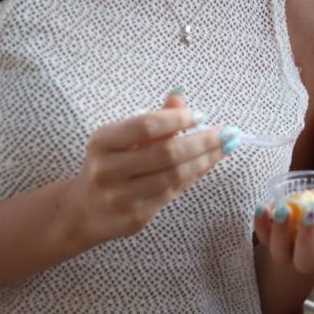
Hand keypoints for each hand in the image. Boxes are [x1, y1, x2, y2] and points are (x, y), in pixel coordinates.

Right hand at [62, 92, 231, 247]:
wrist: (84, 210)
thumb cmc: (111, 164)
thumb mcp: (123, 137)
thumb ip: (154, 118)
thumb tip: (180, 96)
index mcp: (102, 142)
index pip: (145, 126)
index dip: (176, 118)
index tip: (200, 115)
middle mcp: (107, 170)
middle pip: (166, 153)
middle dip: (203, 141)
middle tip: (228, 133)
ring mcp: (120, 198)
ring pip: (174, 176)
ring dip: (206, 160)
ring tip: (226, 147)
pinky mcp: (135, 218)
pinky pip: (173, 193)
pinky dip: (195, 176)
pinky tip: (209, 163)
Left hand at [255, 181, 313, 280]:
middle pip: (306, 261)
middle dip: (307, 238)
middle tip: (312, 212)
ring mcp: (291, 253)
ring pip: (280, 253)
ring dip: (280, 232)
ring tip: (283, 208)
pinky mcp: (273, 241)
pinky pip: (262, 239)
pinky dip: (260, 225)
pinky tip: (264, 206)